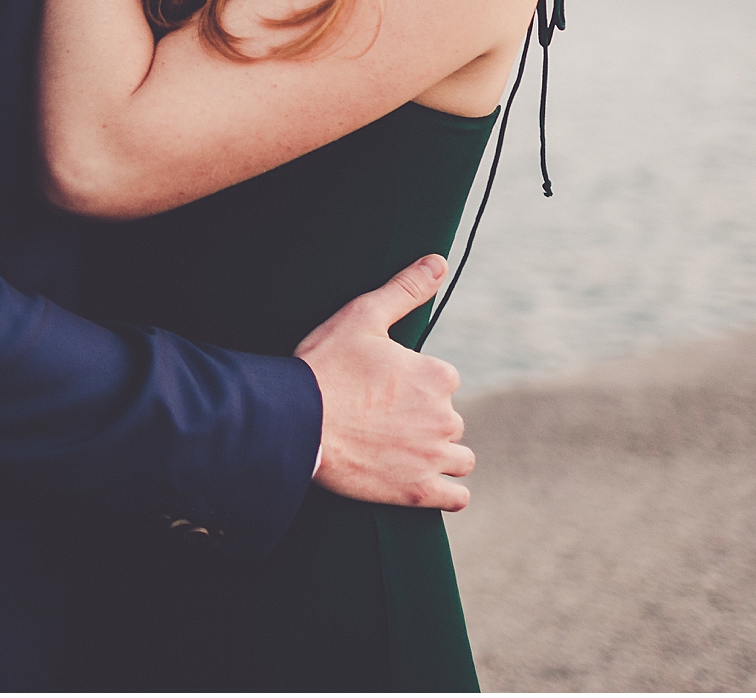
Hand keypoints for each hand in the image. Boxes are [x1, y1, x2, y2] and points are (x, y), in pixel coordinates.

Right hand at [294, 255, 474, 510]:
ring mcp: (433, 457)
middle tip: (382, 417)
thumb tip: (439, 260)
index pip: (443, 379)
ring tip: (400, 447)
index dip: (414, 382)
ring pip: (458, 457)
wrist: (297, 421)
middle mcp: (445, 417)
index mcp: (437, 375)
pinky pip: (456, 495)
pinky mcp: (418, 491)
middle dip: (425, 418)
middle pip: (449, 418)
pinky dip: (445, 489)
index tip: (383, 386)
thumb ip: (405, 289)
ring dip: (439, 453)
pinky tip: (421, 478)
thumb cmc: (327, 364)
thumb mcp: (363, 316)